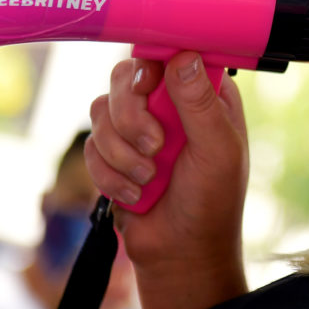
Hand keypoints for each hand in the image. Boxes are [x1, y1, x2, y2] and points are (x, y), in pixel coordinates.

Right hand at [84, 52, 248, 272]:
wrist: (180, 255)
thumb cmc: (211, 203)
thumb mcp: (217, 150)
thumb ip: (200, 104)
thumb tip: (183, 56)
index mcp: (203, 94)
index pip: (169, 53)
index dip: (152, 65)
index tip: (149, 86)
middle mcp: (168, 103)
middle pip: (126, 75)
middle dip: (132, 114)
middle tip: (155, 146)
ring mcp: (137, 126)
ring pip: (101, 109)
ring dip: (122, 151)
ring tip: (149, 179)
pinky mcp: (112, 153)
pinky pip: (91, 144)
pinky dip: (110, 173)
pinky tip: (135, 195)